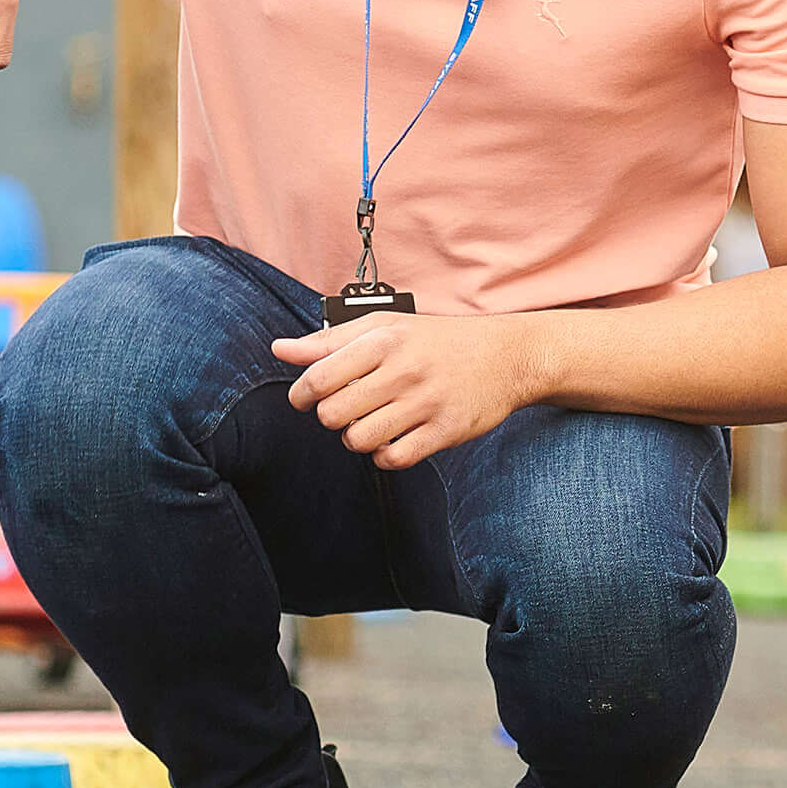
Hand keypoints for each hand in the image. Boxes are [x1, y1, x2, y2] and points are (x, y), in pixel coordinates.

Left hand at [270, 312, 555, 468]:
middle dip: (330, 417)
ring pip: (359, 440)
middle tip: (346, 409)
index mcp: (383, 341)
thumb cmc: (437, 341)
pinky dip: (384, 455)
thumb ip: (329, 341)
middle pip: (333, 415)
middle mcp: (403, 371)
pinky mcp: (445, 431)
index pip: (319, 378)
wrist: (506, 355)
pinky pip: (393, 459)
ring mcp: (425, 403)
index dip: (301, 395)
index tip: (305, 398)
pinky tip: (392, 438)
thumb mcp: (383, 328)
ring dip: (356, 437)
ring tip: (370, 423)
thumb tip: (280, 350)